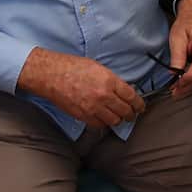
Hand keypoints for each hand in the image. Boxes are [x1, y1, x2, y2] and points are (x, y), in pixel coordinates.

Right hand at [17, 48, 144, 127]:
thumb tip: (122, 91)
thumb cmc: (71, 67)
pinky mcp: (83, 116)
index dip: (139, 103)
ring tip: (118, 117)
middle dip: (131, 114)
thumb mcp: (97, 67)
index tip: (140, 106)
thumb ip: (111, 80)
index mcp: (109, 81)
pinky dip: (104, 123)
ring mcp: (93, 108)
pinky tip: (104, 118)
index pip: (131, 96)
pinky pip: (100, 125)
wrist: (51, 75)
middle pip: (125, 111)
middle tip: (132, 114)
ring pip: (114, 121)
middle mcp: (103, 96)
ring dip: (118, 119)